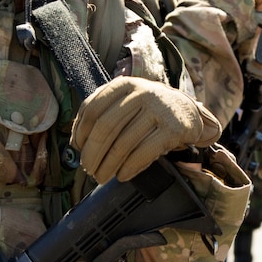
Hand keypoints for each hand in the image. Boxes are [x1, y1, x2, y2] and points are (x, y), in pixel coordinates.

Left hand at [70, 76, 220, 183]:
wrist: (186, 111)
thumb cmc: (148, 110)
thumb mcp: (125, 103)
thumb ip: (101, 115)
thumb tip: (75, 143)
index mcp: (124, 85)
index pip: (92, 109)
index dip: (80, 132)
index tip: (78, 149)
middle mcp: (141, 93)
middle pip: (105, 127)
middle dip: (92, 153)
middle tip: (88, 169)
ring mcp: (158, 109)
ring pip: (123, 143)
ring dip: (108, 165)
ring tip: (101, 176)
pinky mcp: (173, 128)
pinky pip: (144, 153)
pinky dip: (129, 168)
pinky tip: (122, 175)